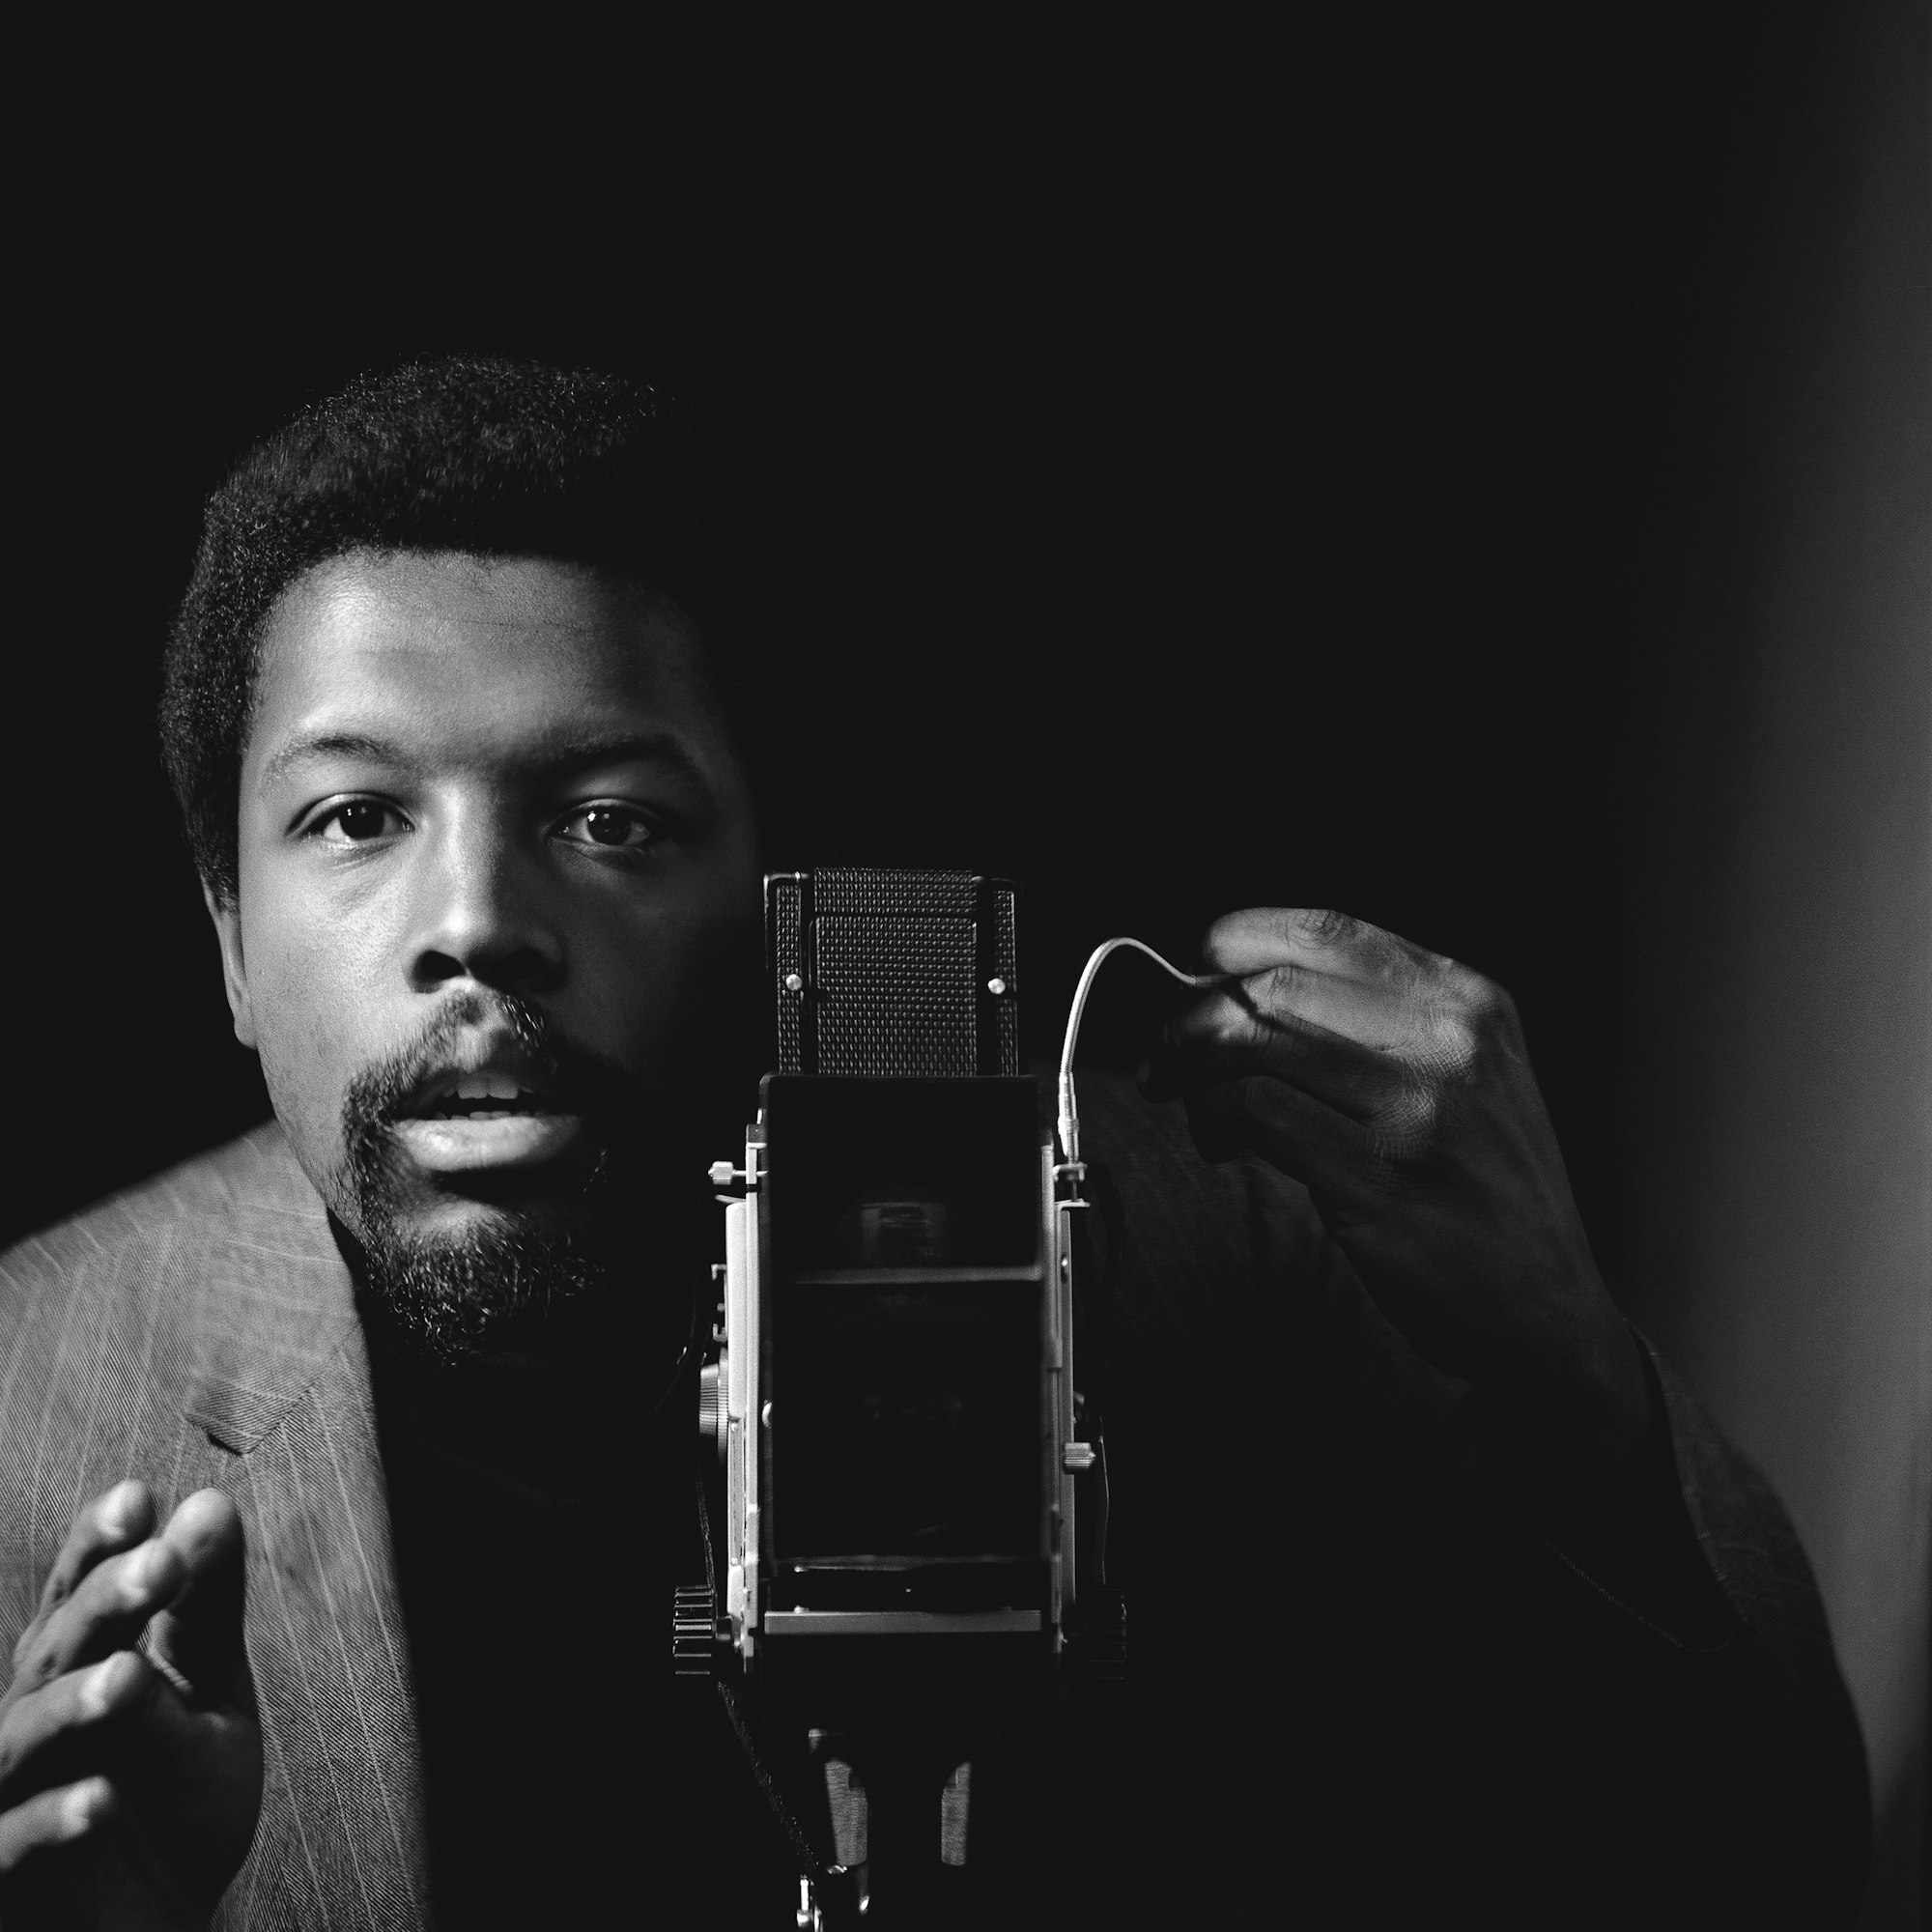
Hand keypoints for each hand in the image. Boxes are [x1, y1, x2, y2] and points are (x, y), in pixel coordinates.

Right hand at [0, 1481, 261, 1929]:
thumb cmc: (169, 1806)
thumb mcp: (208, 1698)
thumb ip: (206, 1611)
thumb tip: (211, 1503)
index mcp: (78, 1667)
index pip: (81, 1590)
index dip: (98, 1542)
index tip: (140, 1494)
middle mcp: (32, 1720)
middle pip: (56, 1648)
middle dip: (105, 1602)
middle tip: (161, 1562)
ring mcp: (10, 1797)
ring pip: (25, 1738)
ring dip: (75, 1704)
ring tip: (128, 1678)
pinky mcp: (5, 1874)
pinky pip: (15, 1844)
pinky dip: (54, 1820)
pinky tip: (104, 1799)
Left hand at [1145, 907, 1647, 1472]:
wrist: (1548, 1311)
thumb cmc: (1481, 1191)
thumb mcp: (1469, 1076)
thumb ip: (1380, 1021)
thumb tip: (1237, 987)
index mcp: (1468, 999)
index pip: (1325, 929)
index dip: (1236, 941)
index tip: (1197, 973)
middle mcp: (1450, 1039)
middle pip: (1273, 984)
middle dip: (1193, 1016)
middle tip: (1165, 1054)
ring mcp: (1418, 1109)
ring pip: (1251, 1040)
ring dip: (1189, 1067)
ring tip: (1188, 1102)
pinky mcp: (1380, 1179)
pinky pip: (1254, 1110)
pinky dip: (1214, 1117)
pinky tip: (1221, 1142)